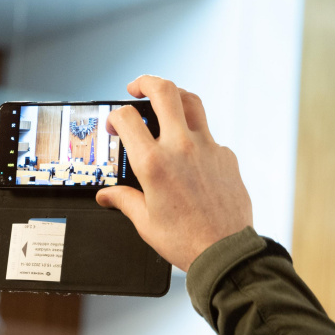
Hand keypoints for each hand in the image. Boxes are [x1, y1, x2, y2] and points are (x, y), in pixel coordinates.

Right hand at [95, 75, 252, 271]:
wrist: (225, 251)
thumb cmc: (185, 240)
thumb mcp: (144, 221)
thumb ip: (123, 200)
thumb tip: (107, 195)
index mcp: (153, 164)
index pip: (127, 118)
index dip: (115, 115)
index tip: (114, 124)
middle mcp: (181, 148)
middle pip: (165, 91)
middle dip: (146, 82)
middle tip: (136, 87)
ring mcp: (208, 148)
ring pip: (192, 102)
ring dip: (174, 96)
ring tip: (164, 101)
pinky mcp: (226, 155)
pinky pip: (208, 134)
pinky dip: (194, 134)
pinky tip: (187, 151)